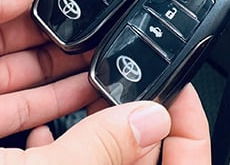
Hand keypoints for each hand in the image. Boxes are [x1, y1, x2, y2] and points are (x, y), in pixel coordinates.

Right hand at [0, 84, 210, 164]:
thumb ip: (105, 150)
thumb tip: (153, 118)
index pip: (187, 160)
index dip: (190, 122)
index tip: (176, 85)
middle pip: (142, 151)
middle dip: (135, 111)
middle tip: (128, 73)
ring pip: (102, 155)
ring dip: (94, 121)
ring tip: (85, 86)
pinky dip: (59, 143)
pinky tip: (39, 128)